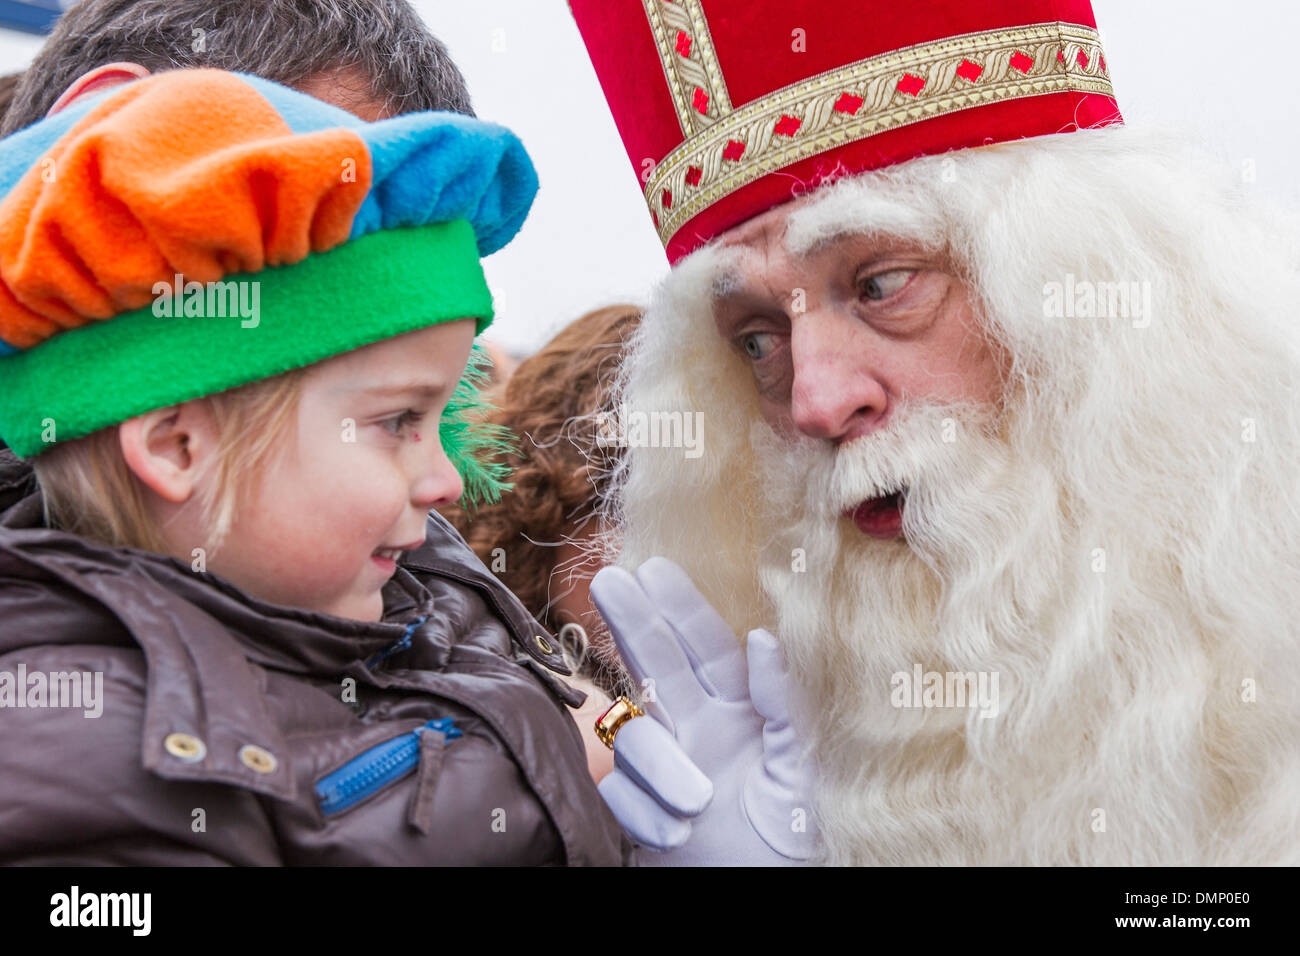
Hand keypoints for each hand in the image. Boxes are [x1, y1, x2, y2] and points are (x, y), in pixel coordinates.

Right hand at [590, 557, 817, 864]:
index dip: (681, 608)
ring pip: (634, 735)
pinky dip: (644, 812)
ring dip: (658, 764)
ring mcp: (666, 768)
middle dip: (634, 622)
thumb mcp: (805, 765)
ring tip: (698, 801)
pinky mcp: (641, 811)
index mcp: (742, 711)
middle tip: (610, 580)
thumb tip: (762, 638)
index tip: (655, 569)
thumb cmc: (803, 834)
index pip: (707, 648)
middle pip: (656, 663)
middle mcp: (698, 728)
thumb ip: (785, 703)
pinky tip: (676, 831)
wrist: (774, 892)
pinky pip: (619, 795)